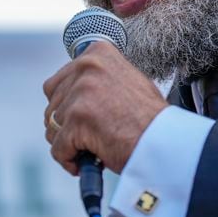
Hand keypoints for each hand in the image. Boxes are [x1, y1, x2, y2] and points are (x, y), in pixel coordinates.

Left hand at [43, 41, 168, 174]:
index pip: (58, 82)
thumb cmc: (149, 120)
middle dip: (65, 125)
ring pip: (52, 126)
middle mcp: (87, 67)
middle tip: (87, 137)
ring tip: (91, 148)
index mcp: (97, 54)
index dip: (68, 106)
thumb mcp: (126, 81)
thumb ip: (97, 79)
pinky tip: (85, 162)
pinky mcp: (76, 119)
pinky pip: (58, 147)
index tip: (83, 119)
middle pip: (52, 104)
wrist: (165, 142)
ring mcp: (80, 93)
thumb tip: (72, 90)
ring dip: (67, 142)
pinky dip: (68, 159)